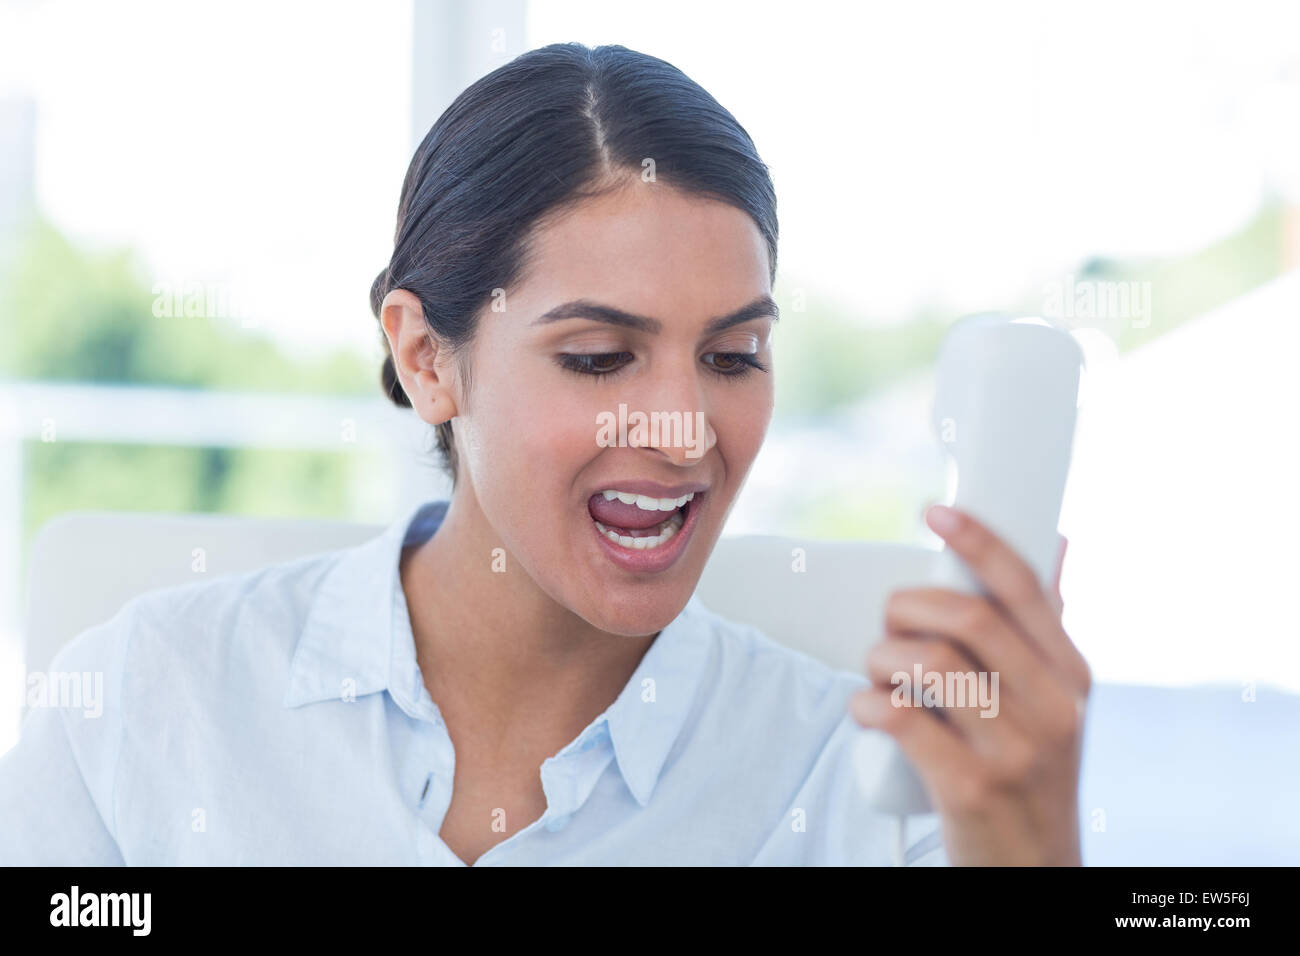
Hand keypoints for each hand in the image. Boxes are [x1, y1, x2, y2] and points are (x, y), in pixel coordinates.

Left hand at [849, 505, 1088, 864]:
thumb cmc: (1028, 776)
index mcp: (1071, 675)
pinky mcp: (970, 786)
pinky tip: (869, 711)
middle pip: (967, 618)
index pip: (1025, 588)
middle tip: (889, 626)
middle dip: (907, 608)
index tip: (938, 513)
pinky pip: (900, 719)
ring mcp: (1013, 749)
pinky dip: (868, 705)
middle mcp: (1052, 707)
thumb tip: (1058, 545)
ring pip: (928, 663)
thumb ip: (1042, 633)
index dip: (978, 541)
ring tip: (878, 677)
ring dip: (881, 659)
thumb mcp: (1052, 705)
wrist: (1032, 871)